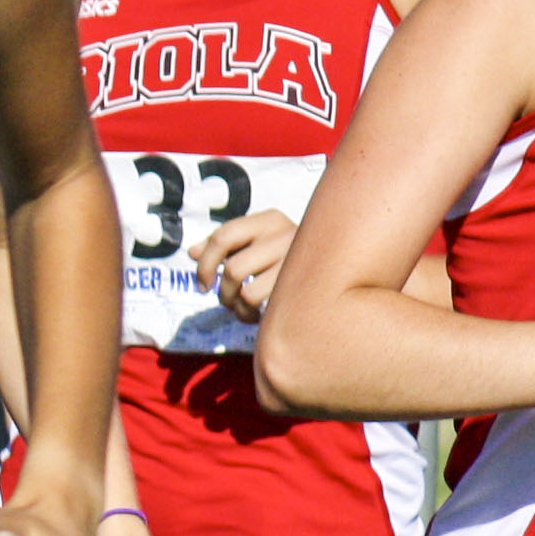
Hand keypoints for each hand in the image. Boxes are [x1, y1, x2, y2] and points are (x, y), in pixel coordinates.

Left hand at [191, 210, 297, 324]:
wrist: (342, 271)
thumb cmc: (287, 259)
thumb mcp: (257, 243)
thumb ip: (224, 246)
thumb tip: (192, 252)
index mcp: (270, 219)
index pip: (223, 236)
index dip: (205, 263)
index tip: (202, 284)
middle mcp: (286, 235)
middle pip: (233, 269)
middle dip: (222, 292)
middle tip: (226, 301)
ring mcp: (298, 263)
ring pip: (246, 291)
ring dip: (236, 307)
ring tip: (242, 310)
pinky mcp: (303, 288)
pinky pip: (261, 306)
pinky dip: (249, 315)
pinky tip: (257, 315)